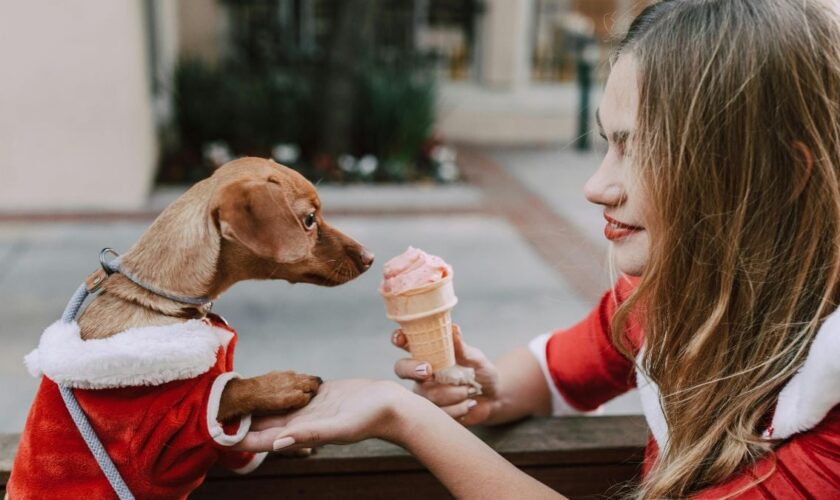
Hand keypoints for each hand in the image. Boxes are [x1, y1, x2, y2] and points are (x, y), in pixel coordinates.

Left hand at [232, 379, 410, 451]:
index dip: (240, 438)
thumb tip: (278, 443)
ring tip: (233, 398)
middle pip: (264, 423)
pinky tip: (265, 384)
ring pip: (276, 407)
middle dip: (241, 421)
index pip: (263, 440)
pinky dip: (277, 390)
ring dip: (256, 405)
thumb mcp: (339, 427)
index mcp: (302, 432)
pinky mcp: (319, 393)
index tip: (215, 435)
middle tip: (213, 412)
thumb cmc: (369, 419)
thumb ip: (309, 434)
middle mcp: (302, 421)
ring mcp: (310, 408)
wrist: (390, 405)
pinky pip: (292, 392)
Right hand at [393, 325, 499, 425]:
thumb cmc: (481, 373)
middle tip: (428, 370)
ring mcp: (424, 393)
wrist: (493, 399)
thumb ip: (462, 347)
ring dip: (454, 393)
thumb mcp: (476, 359)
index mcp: (429, 353)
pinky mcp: (431, 413)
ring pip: (427, 394)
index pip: (406, 342)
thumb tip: (453, 328)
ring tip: (470, 390)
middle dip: (412, 369)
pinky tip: (469, 403)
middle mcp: (421, 372)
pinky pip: (439, 412)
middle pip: (401, 368)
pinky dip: (459, 407)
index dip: (398, 338)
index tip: (400, 340)